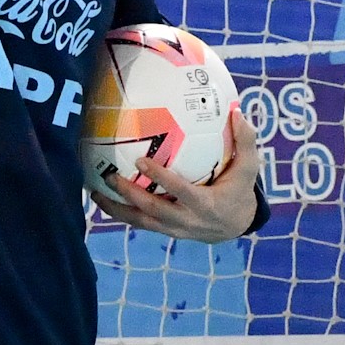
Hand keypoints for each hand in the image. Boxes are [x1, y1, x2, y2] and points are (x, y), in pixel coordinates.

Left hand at [92, 109, 263, 242]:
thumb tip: (237, 112)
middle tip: (109, 175)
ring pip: (140, 221)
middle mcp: (186, 220)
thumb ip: (245, 141)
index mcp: (205, 204)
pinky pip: (139, 224)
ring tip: (95, 192)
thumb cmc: (239, 191)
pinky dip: (120, 214)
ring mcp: (173, 229)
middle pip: (152, 209)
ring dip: (116, 208)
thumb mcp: (249, 169)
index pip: (179, 191)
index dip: (160, 178)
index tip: (140, 161)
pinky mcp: (165, 231)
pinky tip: (102, 200)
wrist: (236, 225)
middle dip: (128, 194)